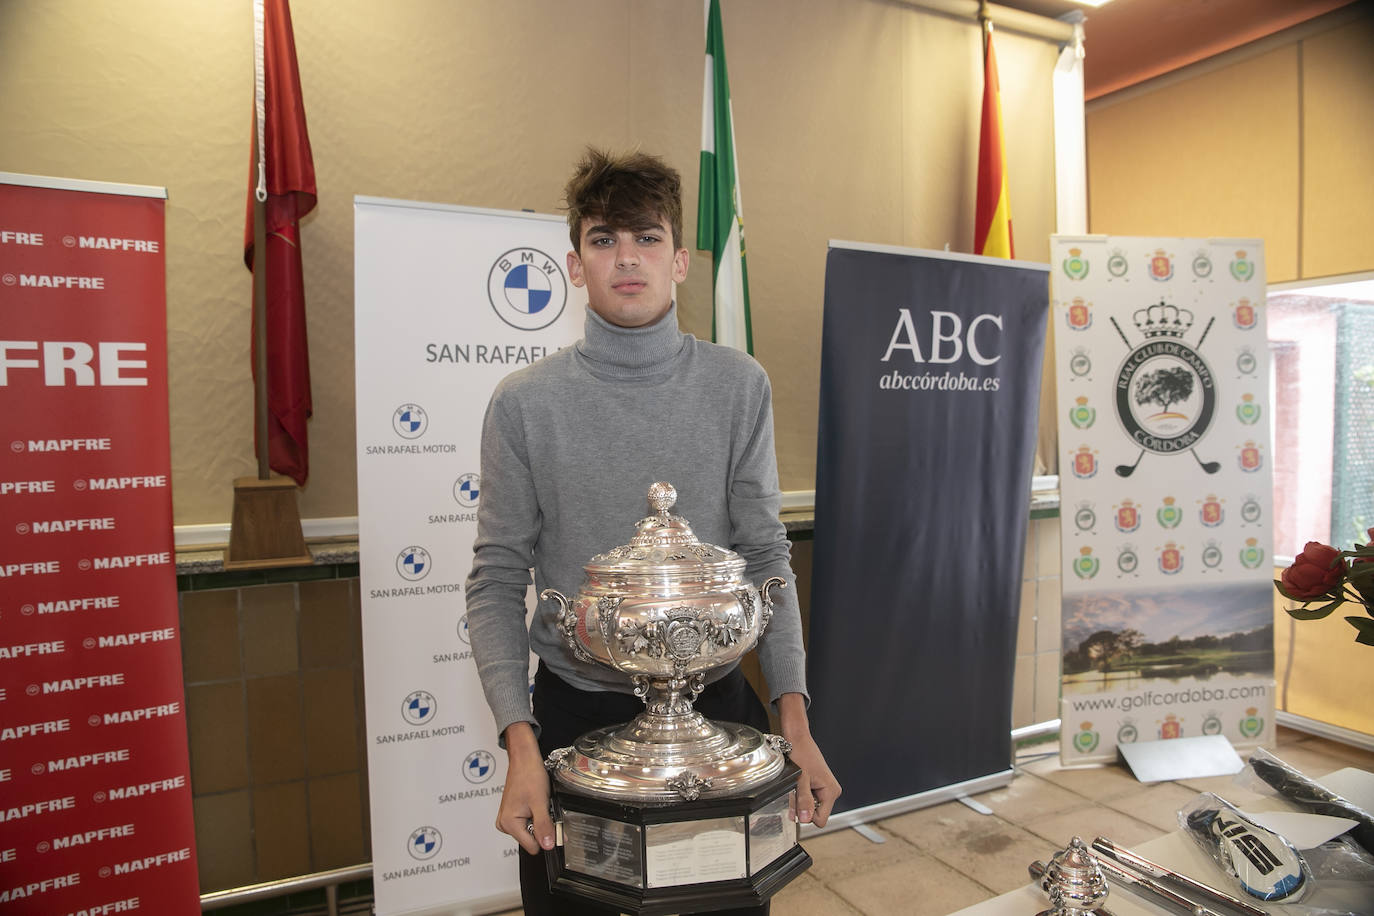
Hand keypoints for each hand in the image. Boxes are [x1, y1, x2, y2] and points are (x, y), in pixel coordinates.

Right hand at [495, 722, 554, 853]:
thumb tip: (548, 845)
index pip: (532, 847)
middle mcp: (504, 824)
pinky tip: (535, 803)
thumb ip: (544, 826)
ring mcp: (507, 820)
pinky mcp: (512, 815)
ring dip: (539, 820)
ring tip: (538, 803)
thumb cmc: (529, 775)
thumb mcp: (540, 803)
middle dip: (542, 826)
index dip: (545, 836)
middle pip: (532, 839)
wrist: (525, 760)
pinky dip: (535, 815)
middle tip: (543, 808)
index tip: (551, 822)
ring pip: (531, 831)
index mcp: (508, 824)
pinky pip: (528, 823)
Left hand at [777, 693, 841, 826]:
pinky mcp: (817, 786)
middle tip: (795, 789)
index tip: (798, 800)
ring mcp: (824, 789)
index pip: (820, 820)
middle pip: (814, 814)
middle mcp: (831, 791)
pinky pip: (808, 799)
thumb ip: (803, 800)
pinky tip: (797, 784)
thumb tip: (806, 818)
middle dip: (802, 806)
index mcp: (831, 791)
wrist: (797, 738)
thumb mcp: (800, 778)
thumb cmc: (800, 753)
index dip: (807, 815)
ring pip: (809, 807)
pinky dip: (799, 794)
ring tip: (796, 784)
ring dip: (799, 800)